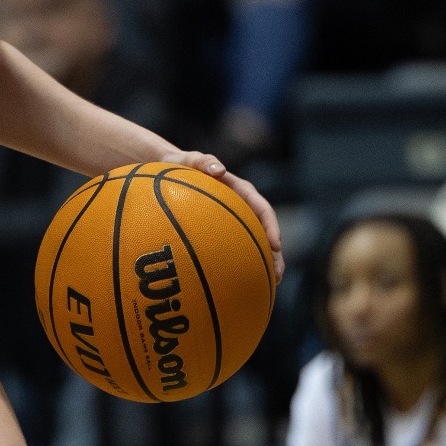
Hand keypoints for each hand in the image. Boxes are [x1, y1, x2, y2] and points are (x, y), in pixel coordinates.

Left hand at [160, 150, 285, 281]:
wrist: (167, 171)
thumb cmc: (179, 165)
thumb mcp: (190, 160)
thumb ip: (203, 161)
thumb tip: (219, 169)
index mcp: (240, 191)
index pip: (262, 209)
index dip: (271, 227)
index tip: (275, 245)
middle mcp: (241, 207)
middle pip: (264, 232)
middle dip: (275, 254)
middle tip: (278, 275)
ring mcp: (233, 219)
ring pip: (254, 243)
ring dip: (264, 263)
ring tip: (270, 285)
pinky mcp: (221, 229)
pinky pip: (235, 247)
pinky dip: (242, 262)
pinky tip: (240, 283)